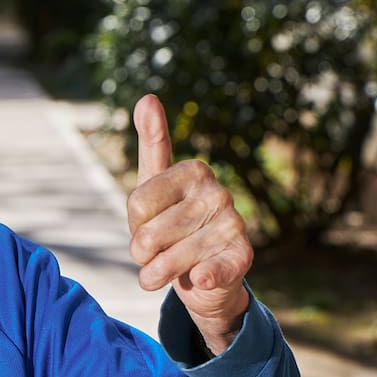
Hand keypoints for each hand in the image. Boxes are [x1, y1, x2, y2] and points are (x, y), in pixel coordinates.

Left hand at [127, 94, 252, 354]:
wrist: (204, 277)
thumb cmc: (171, 225)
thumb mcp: (155, 184)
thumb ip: (151, 142)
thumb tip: (147, 97)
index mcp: (194, 170)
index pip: (137, 202)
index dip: (134, 222)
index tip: (147, 221)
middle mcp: (219, 193)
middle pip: (148, 233)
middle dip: (141, 251)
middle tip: (155, 251)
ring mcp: (234, 226)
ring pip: (168, 259)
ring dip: (155, 273)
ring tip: (164, 270)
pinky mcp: (243, 259)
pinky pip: (210, 272)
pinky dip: (200, 280)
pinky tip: (201, 278)